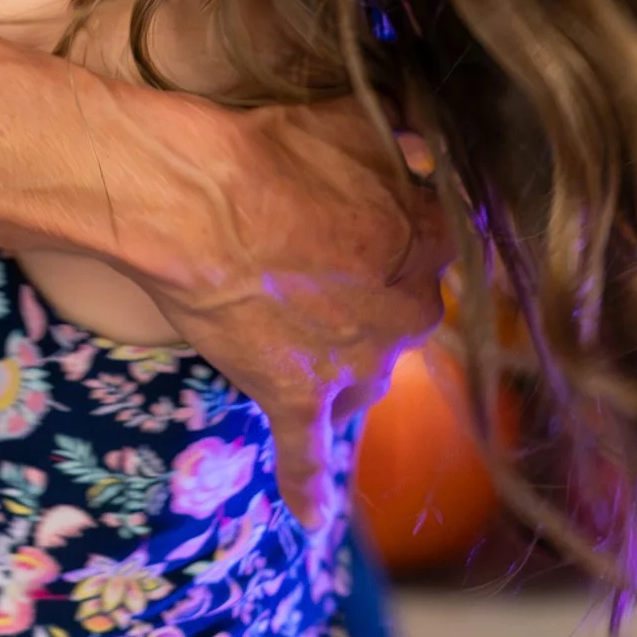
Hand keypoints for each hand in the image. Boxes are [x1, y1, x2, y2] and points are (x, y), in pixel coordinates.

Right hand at [130, 91, 448, 532]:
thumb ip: (402, 137)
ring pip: (367, 377)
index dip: (400, 231)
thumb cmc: (268, 150)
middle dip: (369, 295)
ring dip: (344, 364)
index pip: (441, 243)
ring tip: (301, 342)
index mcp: (429, 241)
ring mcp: (355, 364)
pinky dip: (311, 487)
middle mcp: (410, 311)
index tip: (368, 220)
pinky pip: (310, 456)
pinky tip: (313, 516)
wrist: (194, 201)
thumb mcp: (353, 120)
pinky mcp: (298, 398)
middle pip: (407, 312)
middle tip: (314, 262)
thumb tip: (427, 136)